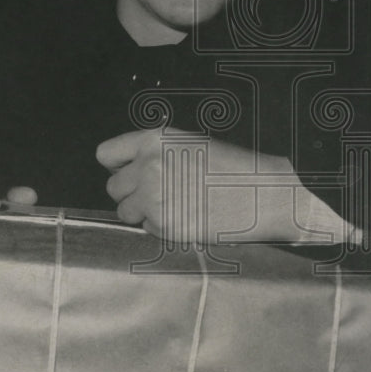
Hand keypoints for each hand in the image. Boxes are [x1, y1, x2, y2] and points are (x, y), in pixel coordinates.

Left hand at [97, 129, 359, 245]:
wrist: (265, 194)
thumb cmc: (233, 167)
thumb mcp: (190, 143)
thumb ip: (153, 152)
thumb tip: (125, 168)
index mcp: (154, 141)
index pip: (105, 154)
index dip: (117, 165)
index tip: (127, 171)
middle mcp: (148, 168)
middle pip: (113, 187)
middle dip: (131, 192)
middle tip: (160, 192)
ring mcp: (154, 199)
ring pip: (125, 212)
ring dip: (143, 212)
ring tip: (174, 205)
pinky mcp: (165, 227)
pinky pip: (146, 230)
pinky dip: (160, 227)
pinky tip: (187, 217)